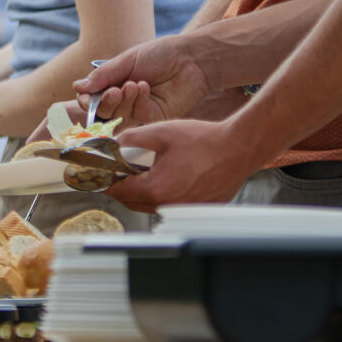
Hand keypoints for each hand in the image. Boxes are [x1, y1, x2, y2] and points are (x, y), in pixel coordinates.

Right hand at [74, 39, 213, 128]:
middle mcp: (124, 100)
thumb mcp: (127, 61)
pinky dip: (138, 101)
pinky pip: (137, 116)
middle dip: (105, 103)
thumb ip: (104, 75)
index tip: (85, 96)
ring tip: (133, 84)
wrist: (190, 58)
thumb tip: (77, 86)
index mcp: (115, 84)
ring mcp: (139, 111)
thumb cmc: (161, 54)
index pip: (93, 99)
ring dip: (122, 101)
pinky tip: (145, 87)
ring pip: (118, 117)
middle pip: (103, 112)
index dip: (86, 101)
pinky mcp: (154, 118)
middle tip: (114, 90)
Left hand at [105, 118, 253, 210]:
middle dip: (124, 187)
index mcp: (155, 188)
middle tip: (124, 169)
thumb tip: (113, 145)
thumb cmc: (205, 140)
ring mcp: (183, 210)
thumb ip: (131, 138)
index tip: (103, 172)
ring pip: (150, 206)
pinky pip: (171, 206)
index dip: (106, 180)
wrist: (238, 148)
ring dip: (144, 192)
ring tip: (150, 170)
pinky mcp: (196, 209)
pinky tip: (173, 176)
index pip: (117, 191)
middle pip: (131, 203)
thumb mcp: (161, 132)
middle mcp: (167, 205)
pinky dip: (165, 194)